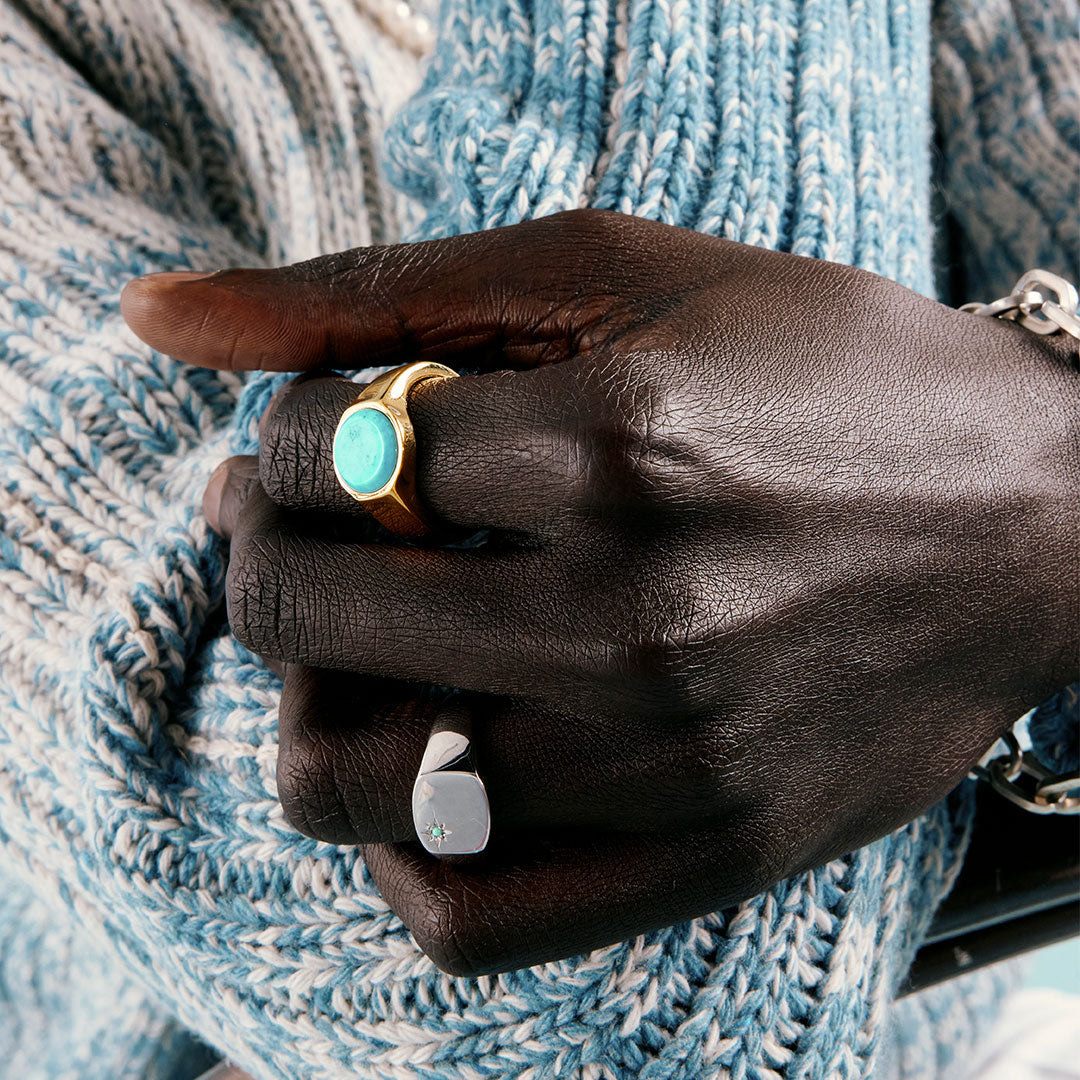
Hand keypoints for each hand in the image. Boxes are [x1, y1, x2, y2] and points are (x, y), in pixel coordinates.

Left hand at [122, 210, 1078, 974]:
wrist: (1031, 521)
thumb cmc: (825, 373)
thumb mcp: (617, 274)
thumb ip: (379, 288)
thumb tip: (153, 317)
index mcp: (612, 442)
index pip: (314, 455)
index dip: (282, 437)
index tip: (324, 438)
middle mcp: (627, 617)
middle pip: (299, 618)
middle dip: (264, 554)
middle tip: (302, 529)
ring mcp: (661, 760)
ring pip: (348, 784)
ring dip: (307, 703)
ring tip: (356, 649)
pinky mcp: (699, 855)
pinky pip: (463, 918)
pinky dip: (393, 847)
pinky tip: (424, 759)